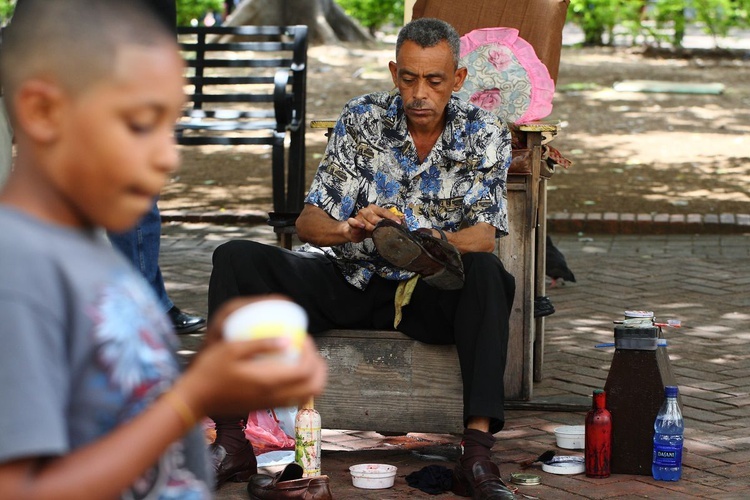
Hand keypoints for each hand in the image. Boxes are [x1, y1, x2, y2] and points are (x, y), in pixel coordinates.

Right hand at [179, 298, 327, 416]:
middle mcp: (275, 396)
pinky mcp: (265, 407)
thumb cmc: (209, 371)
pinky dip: (300, 385)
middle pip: (315, 386)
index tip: (302, 337)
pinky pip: (294, 399)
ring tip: (300, 358)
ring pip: (307, 395)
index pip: (307, 370)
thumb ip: (261, 344)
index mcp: (269, 381)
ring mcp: (271, 405)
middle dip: (319, 366)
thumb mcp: (232, 349)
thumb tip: (287, 339)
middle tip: (308, 349)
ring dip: (312, 377)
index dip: (311, 352)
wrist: (194, 400)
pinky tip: (286, 370)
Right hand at [345, 204, 401, 242]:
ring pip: (366, 220)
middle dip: (381, 222)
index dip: (392, 217)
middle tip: (386, 228)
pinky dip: (357, 223)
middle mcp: (367, 210)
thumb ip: (389, 222)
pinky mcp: (352, 222)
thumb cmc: (369, 228)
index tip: (398, 223)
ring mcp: (359, 215)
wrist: (354, 232)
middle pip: (375, 216)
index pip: (385, 211)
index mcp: (375, 209)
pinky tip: (362, 226)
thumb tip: (403, 220)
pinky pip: (353, 221)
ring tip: (375, 230)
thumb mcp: (380, 225)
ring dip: (371, 226)